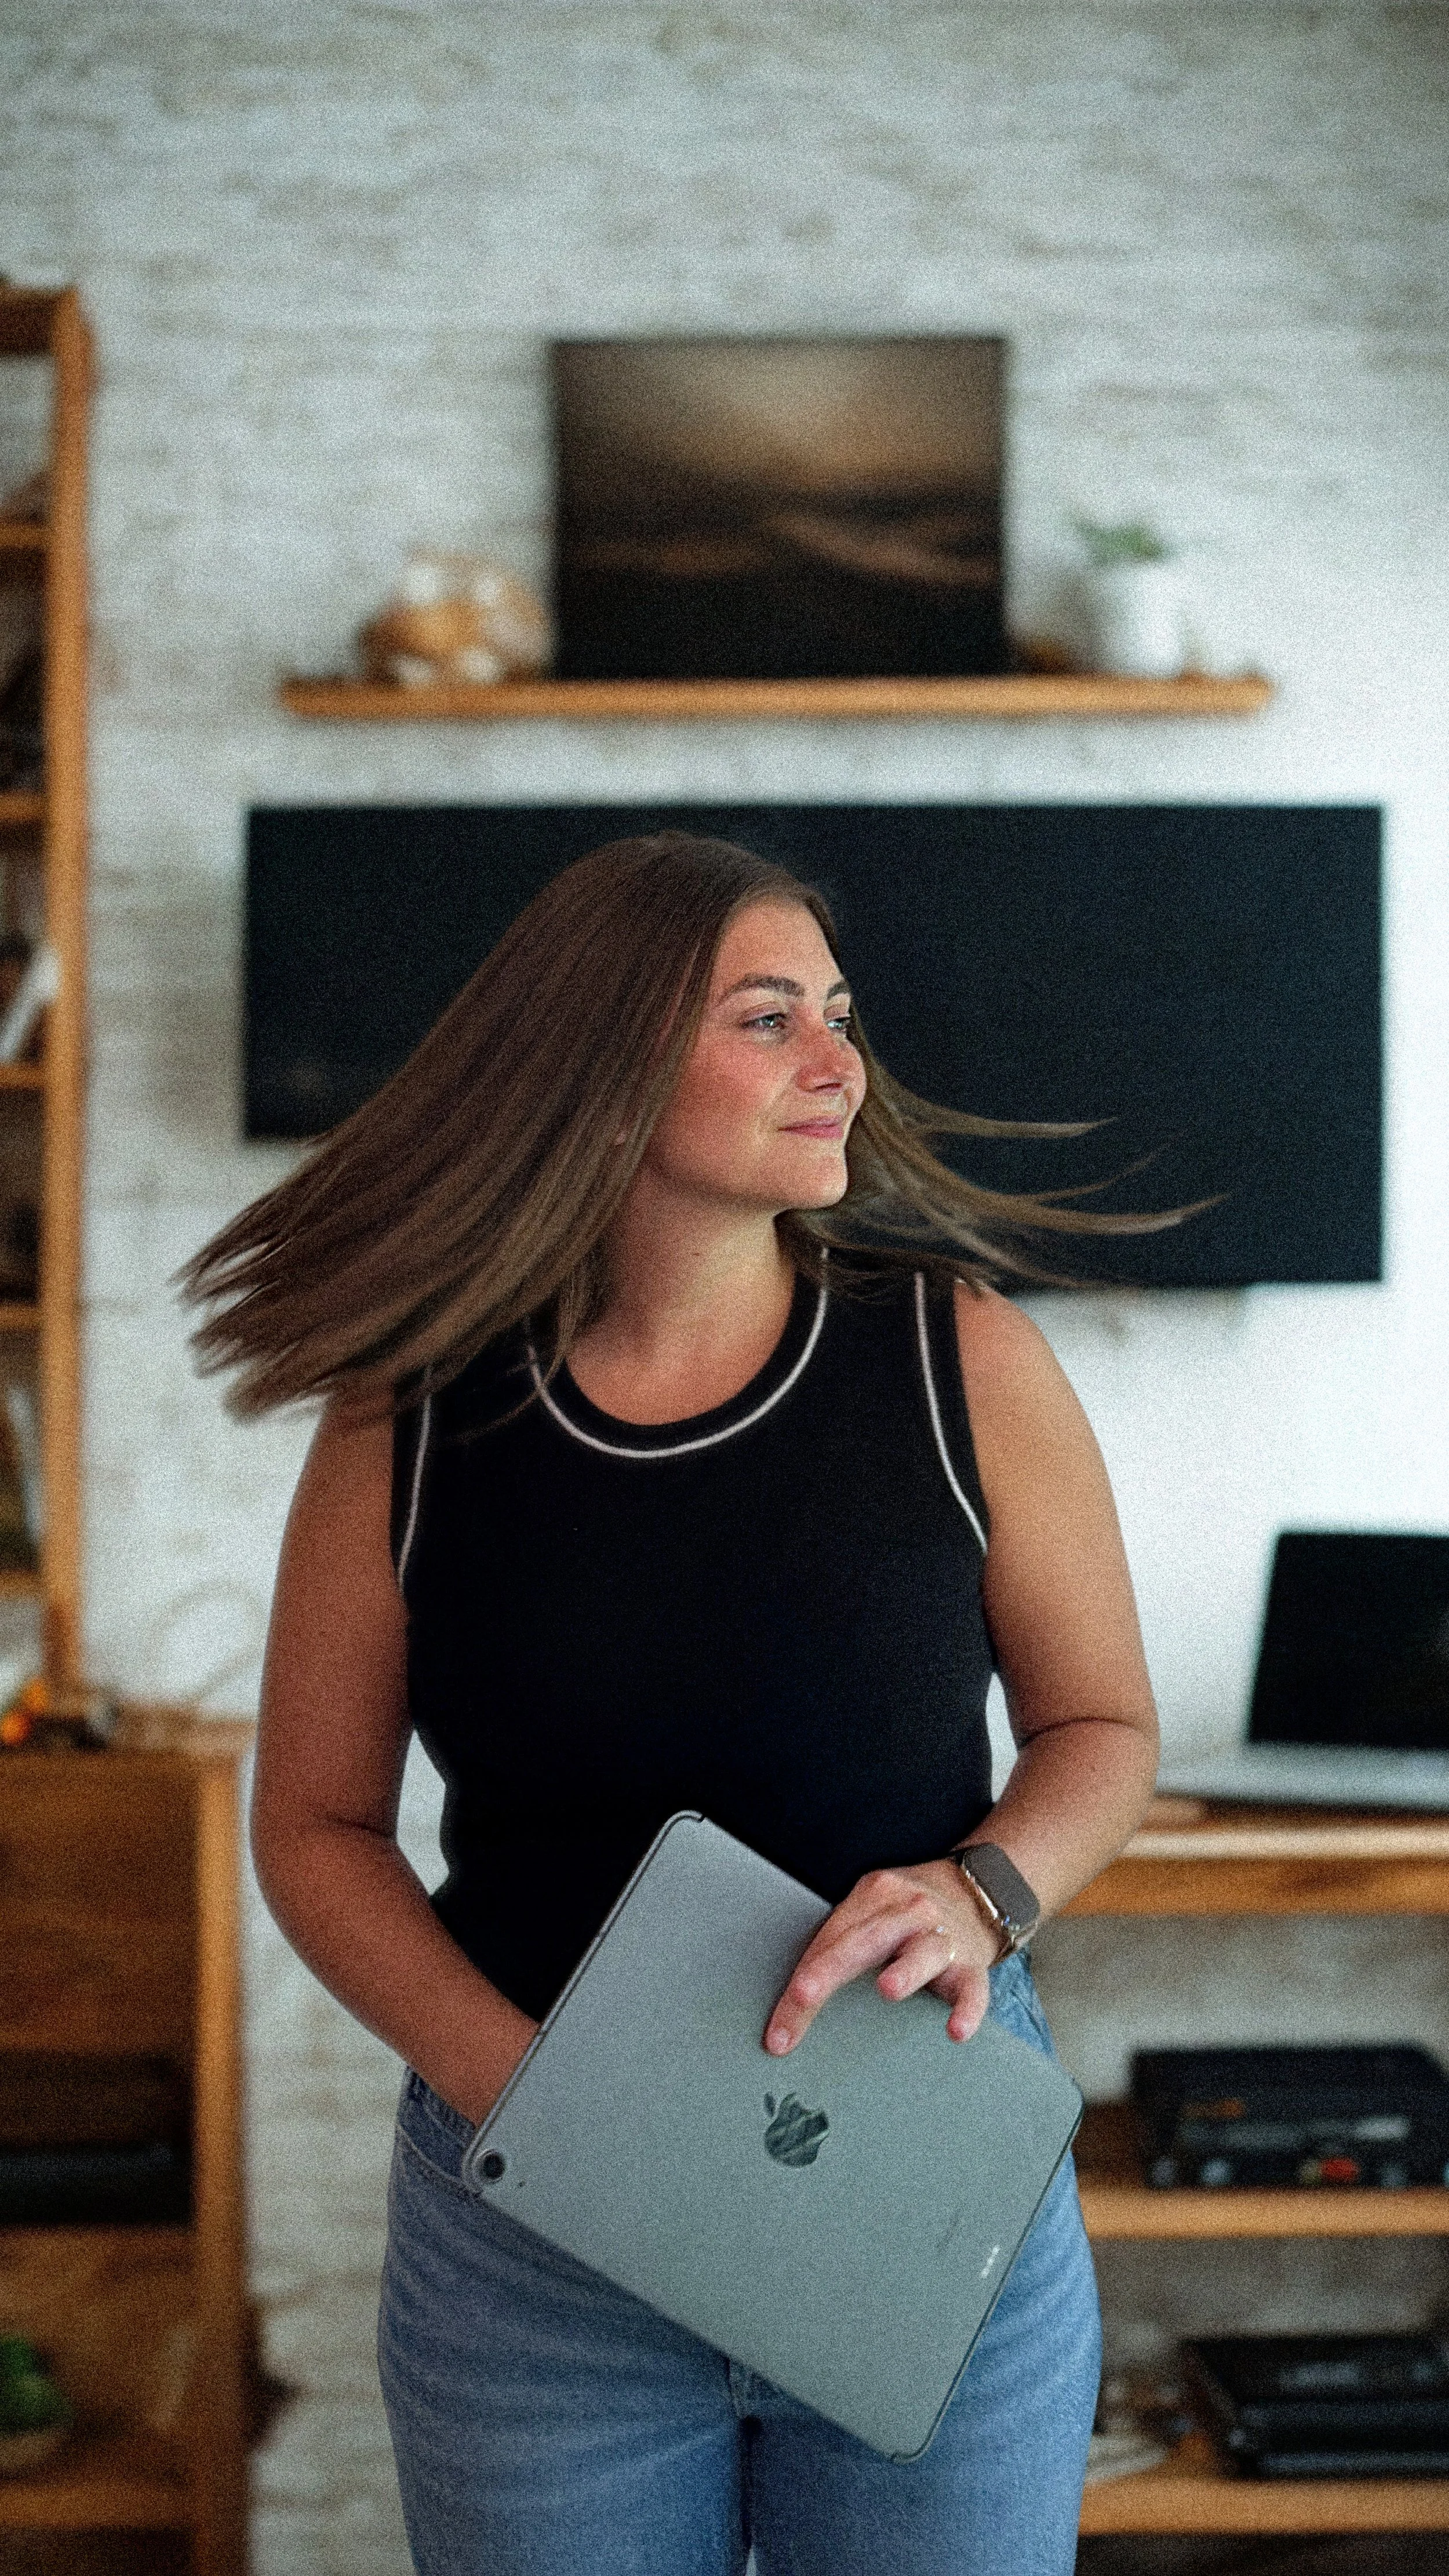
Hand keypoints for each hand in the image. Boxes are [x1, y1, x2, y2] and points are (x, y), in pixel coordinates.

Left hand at [762, 1861, 999, 2057]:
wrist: (978, 1895)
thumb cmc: (909, 1914)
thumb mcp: (873, 1910)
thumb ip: (841, 1942)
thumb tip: (791, 2001)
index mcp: (874, 1895)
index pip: (831, 1938)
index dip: (801, 1979)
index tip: (778, 2029)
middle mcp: (909, 1911)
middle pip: (865, 1940)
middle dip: (829, 1971)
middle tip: (803, 1997)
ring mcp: (944, 1937)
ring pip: (924, 1952)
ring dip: (905, 1970)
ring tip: (887, 1989)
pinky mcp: (972, 1966)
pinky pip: (972, 1989)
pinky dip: (967, 2010)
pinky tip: (956, 2030)